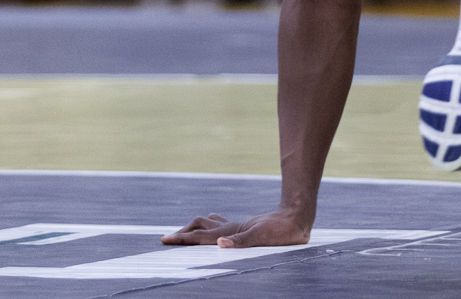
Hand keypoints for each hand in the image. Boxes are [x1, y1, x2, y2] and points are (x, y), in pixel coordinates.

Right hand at [162, 209, 310, 248]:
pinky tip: (213, 230)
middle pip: (199, 226)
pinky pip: (221, 226)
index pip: (200, 236)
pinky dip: (210, 227)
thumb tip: (219, 244)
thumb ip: (240, 241)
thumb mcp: (262, 237)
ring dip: (194, 228)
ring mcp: (237, 226)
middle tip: (168, 239)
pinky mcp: (245, 227)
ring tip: (184, 233)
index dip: (181, 239)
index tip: (164, 240)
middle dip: (183, 232)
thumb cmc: (281, 230)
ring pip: (209, 224)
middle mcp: (231, 227)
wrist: (296, 217)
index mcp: (230, 231)